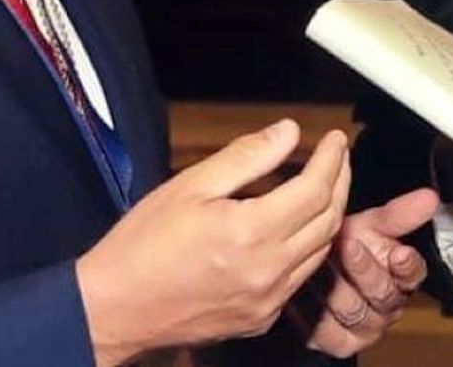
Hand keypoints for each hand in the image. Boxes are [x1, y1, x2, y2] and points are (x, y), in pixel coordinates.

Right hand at [77, 119, 350, 365]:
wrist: (113, 309)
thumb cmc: (143, 245)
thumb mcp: (190, 185)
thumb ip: (246, 157)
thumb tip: (290, 132)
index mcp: (251, 233)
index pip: (315, 189)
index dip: (332, 160)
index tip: (336, 139)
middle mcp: (268, 271)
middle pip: (328, 221)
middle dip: (340, 183)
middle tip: (338, 158)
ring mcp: (267, 302)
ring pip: (319, 252)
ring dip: (328, 216)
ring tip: (324, 187)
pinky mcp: (260, 320)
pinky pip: (299, 279)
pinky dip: (308, 249)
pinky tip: (296, 230)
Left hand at [295, 187, 440, 355]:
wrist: (313, 268)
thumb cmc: (347, 245)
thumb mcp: (371, 224)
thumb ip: (399, 215)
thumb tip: (430, 197)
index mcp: (402, 276)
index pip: (412, 274)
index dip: (406, 265)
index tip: (398, 253)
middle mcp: (387, 305)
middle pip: (383, 294)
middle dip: (364, 268)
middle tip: (347, 245)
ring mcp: (364, 326)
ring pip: (353, 310)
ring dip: (333, 283)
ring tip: (318, 260)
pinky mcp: (338, 343)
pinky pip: (327, 331)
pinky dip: (311, 307)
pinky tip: (303, 286)